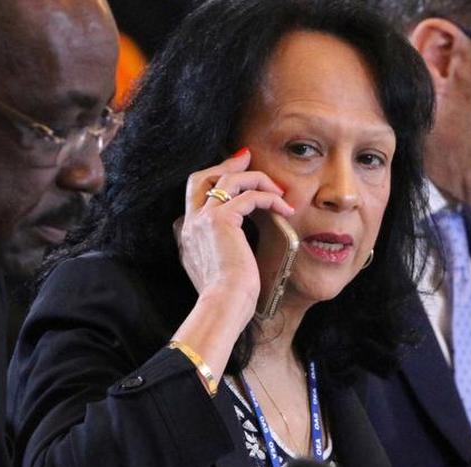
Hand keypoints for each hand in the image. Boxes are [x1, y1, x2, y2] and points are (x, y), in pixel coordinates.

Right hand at [176, 149, 293, 320]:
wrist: (222, 304)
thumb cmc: (225, 297)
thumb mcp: (216, 272)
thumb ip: (216, 253)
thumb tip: (233, 247)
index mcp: (187, 236)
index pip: (194, 198)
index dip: (212, 182)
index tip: (232, 175)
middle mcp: (190, 223)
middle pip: (201, 178)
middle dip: (225, 165)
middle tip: (246, 158)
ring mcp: (203, 219)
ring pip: (227, 180)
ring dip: (255, 179)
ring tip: (276, 189)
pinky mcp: (222, 220)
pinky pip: (249, 196)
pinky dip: (269, 198)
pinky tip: (283, 209)